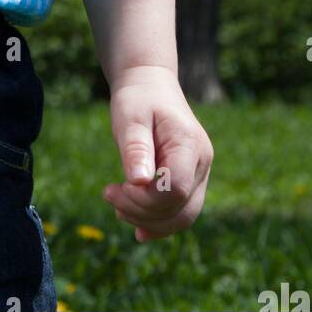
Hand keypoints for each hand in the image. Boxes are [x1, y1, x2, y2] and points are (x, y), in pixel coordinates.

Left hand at [102, 65, 212, 242]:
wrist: (150, 84)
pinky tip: (137, 228)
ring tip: (117, 207)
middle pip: (181, 208)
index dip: (145, 199)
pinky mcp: (190, 179)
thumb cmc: (137, 98)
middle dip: (143, 213)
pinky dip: (159, 222)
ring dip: (149, 220)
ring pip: (183, 215)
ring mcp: (200, 172)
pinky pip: (180, 210)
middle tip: (109, 195)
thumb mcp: (129, 117)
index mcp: (189, 144)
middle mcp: (202, 162)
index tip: (116, 187)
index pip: (176, 188)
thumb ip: (136, 148)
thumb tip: (138, 182)